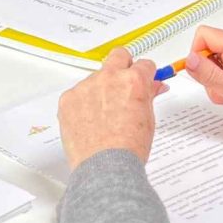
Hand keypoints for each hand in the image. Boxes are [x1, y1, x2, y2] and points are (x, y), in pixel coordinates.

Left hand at [58, 49, 160, 166]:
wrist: (105, 167)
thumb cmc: (128, 149)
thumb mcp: (148, 120)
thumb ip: (149, 96)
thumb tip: (154, 86)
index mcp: (133, 81)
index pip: (144, 64)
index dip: (146, 74)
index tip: (144, 80)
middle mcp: (109, 78)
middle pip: (118, 56)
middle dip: (124, 65)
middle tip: (124, 84)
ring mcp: (86, 87)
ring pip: (96, 77)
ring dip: (101, 89)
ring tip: (104, 116)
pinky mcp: (68, 99)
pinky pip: (78, 94)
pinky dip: (83, 104)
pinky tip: (90, 122)